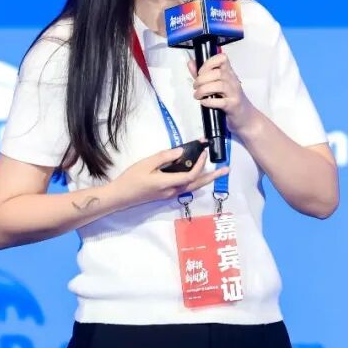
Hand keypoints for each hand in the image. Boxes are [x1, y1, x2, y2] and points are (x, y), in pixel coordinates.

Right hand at [110, 144, 228, 208]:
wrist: (121, 196)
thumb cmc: (131, 178)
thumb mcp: (146, 163)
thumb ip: (165, 157)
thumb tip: (181, 151)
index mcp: (167, 183)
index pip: (190, 175)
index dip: (199, 165)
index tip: (203, 152)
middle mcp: (172, 191)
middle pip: (197, 184)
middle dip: (212, 176)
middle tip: (226, 169)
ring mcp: (170, 194)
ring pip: (193, 187)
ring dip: (205, 179)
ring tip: (217, 172)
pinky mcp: (167, 194)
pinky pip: (186, 187)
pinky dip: (195, 180)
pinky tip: (198, 174)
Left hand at [187, 53, 257, 132]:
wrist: (245, 117)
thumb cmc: (230, 100)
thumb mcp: (217, 85)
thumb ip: (203, 74)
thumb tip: (191, 63)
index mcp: (229, 73)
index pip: (222, 59)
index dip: (209, 63)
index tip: (200, 72)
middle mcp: (233, 81)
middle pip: (218, 73)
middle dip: (202, 79)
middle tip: (196, 87)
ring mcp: (234, 93)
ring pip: (219, 85)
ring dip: (204, 90)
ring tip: (198, 95)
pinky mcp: (233, 105)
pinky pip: (221, 102)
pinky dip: (209, 102)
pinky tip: (204, 102)